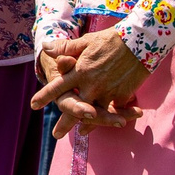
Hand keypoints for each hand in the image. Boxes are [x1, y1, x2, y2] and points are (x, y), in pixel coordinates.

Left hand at [31, 30, 150, 135]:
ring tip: (80, 133)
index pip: (58, 86)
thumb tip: (46, 47)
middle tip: (56, 134)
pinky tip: (107, 123)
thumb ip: (65, 48)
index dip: (45, 96)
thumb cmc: (111, 39)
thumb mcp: (86, 41)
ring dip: (88, 124)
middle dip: (65, 123)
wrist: (140, 41)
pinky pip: (114, 110)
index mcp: (80, 71)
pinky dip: (110, 117)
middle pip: (75, 107)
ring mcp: (108, 92)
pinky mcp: (122, 95)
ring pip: (95, 114)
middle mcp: (92, 85)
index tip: (34, 105)